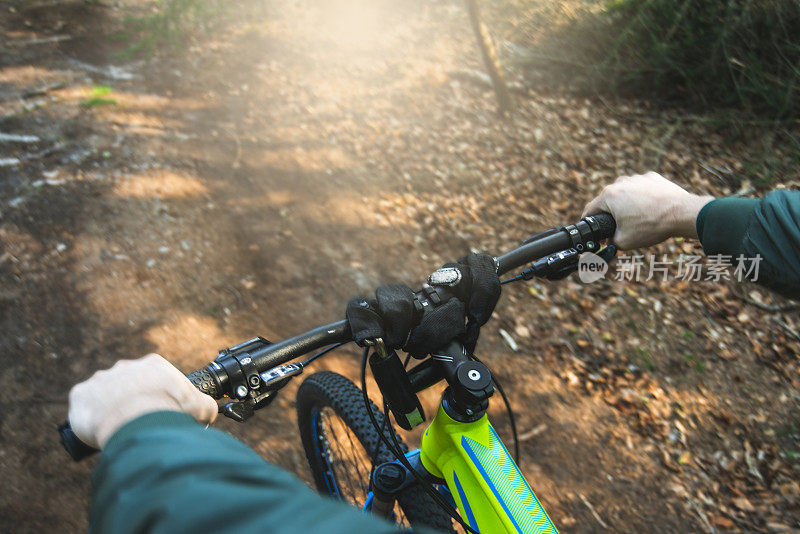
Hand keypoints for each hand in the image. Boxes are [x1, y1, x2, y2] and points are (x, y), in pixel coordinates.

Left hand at [68, 354, 217, 448]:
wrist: (137, 420)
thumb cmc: (169, 411)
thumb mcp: (201, 407)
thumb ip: (206, 406)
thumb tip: (208, 413)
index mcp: (153, 365)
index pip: (155, 379)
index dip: (159, 397)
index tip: (160, 413)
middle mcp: (124, 366)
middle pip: (128, 386)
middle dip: (132, 403)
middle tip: (138, 423)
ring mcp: (100, 378)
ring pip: (104, 396)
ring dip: (109, 410)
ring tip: (118, 430)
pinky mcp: (80, 394)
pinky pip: (83, 407)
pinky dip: (89, 419)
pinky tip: (98, 432)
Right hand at [582, 172, 713, 249]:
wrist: (682, 213)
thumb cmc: (652, 226)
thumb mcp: (625, 241)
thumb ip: (610, 242)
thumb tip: (608, 241)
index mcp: (609, 196)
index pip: (590, 210)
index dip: (588, 223)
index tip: (593, 231)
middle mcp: (621, 182)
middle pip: (608, 201)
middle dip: (611, 215)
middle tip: (619, 229)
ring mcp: (637, 178)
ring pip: (625, 194)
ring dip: (627, 206)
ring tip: (639, 220)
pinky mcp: (652, 178)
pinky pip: (641, 189)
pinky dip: (642, 199)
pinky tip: (650, 210)